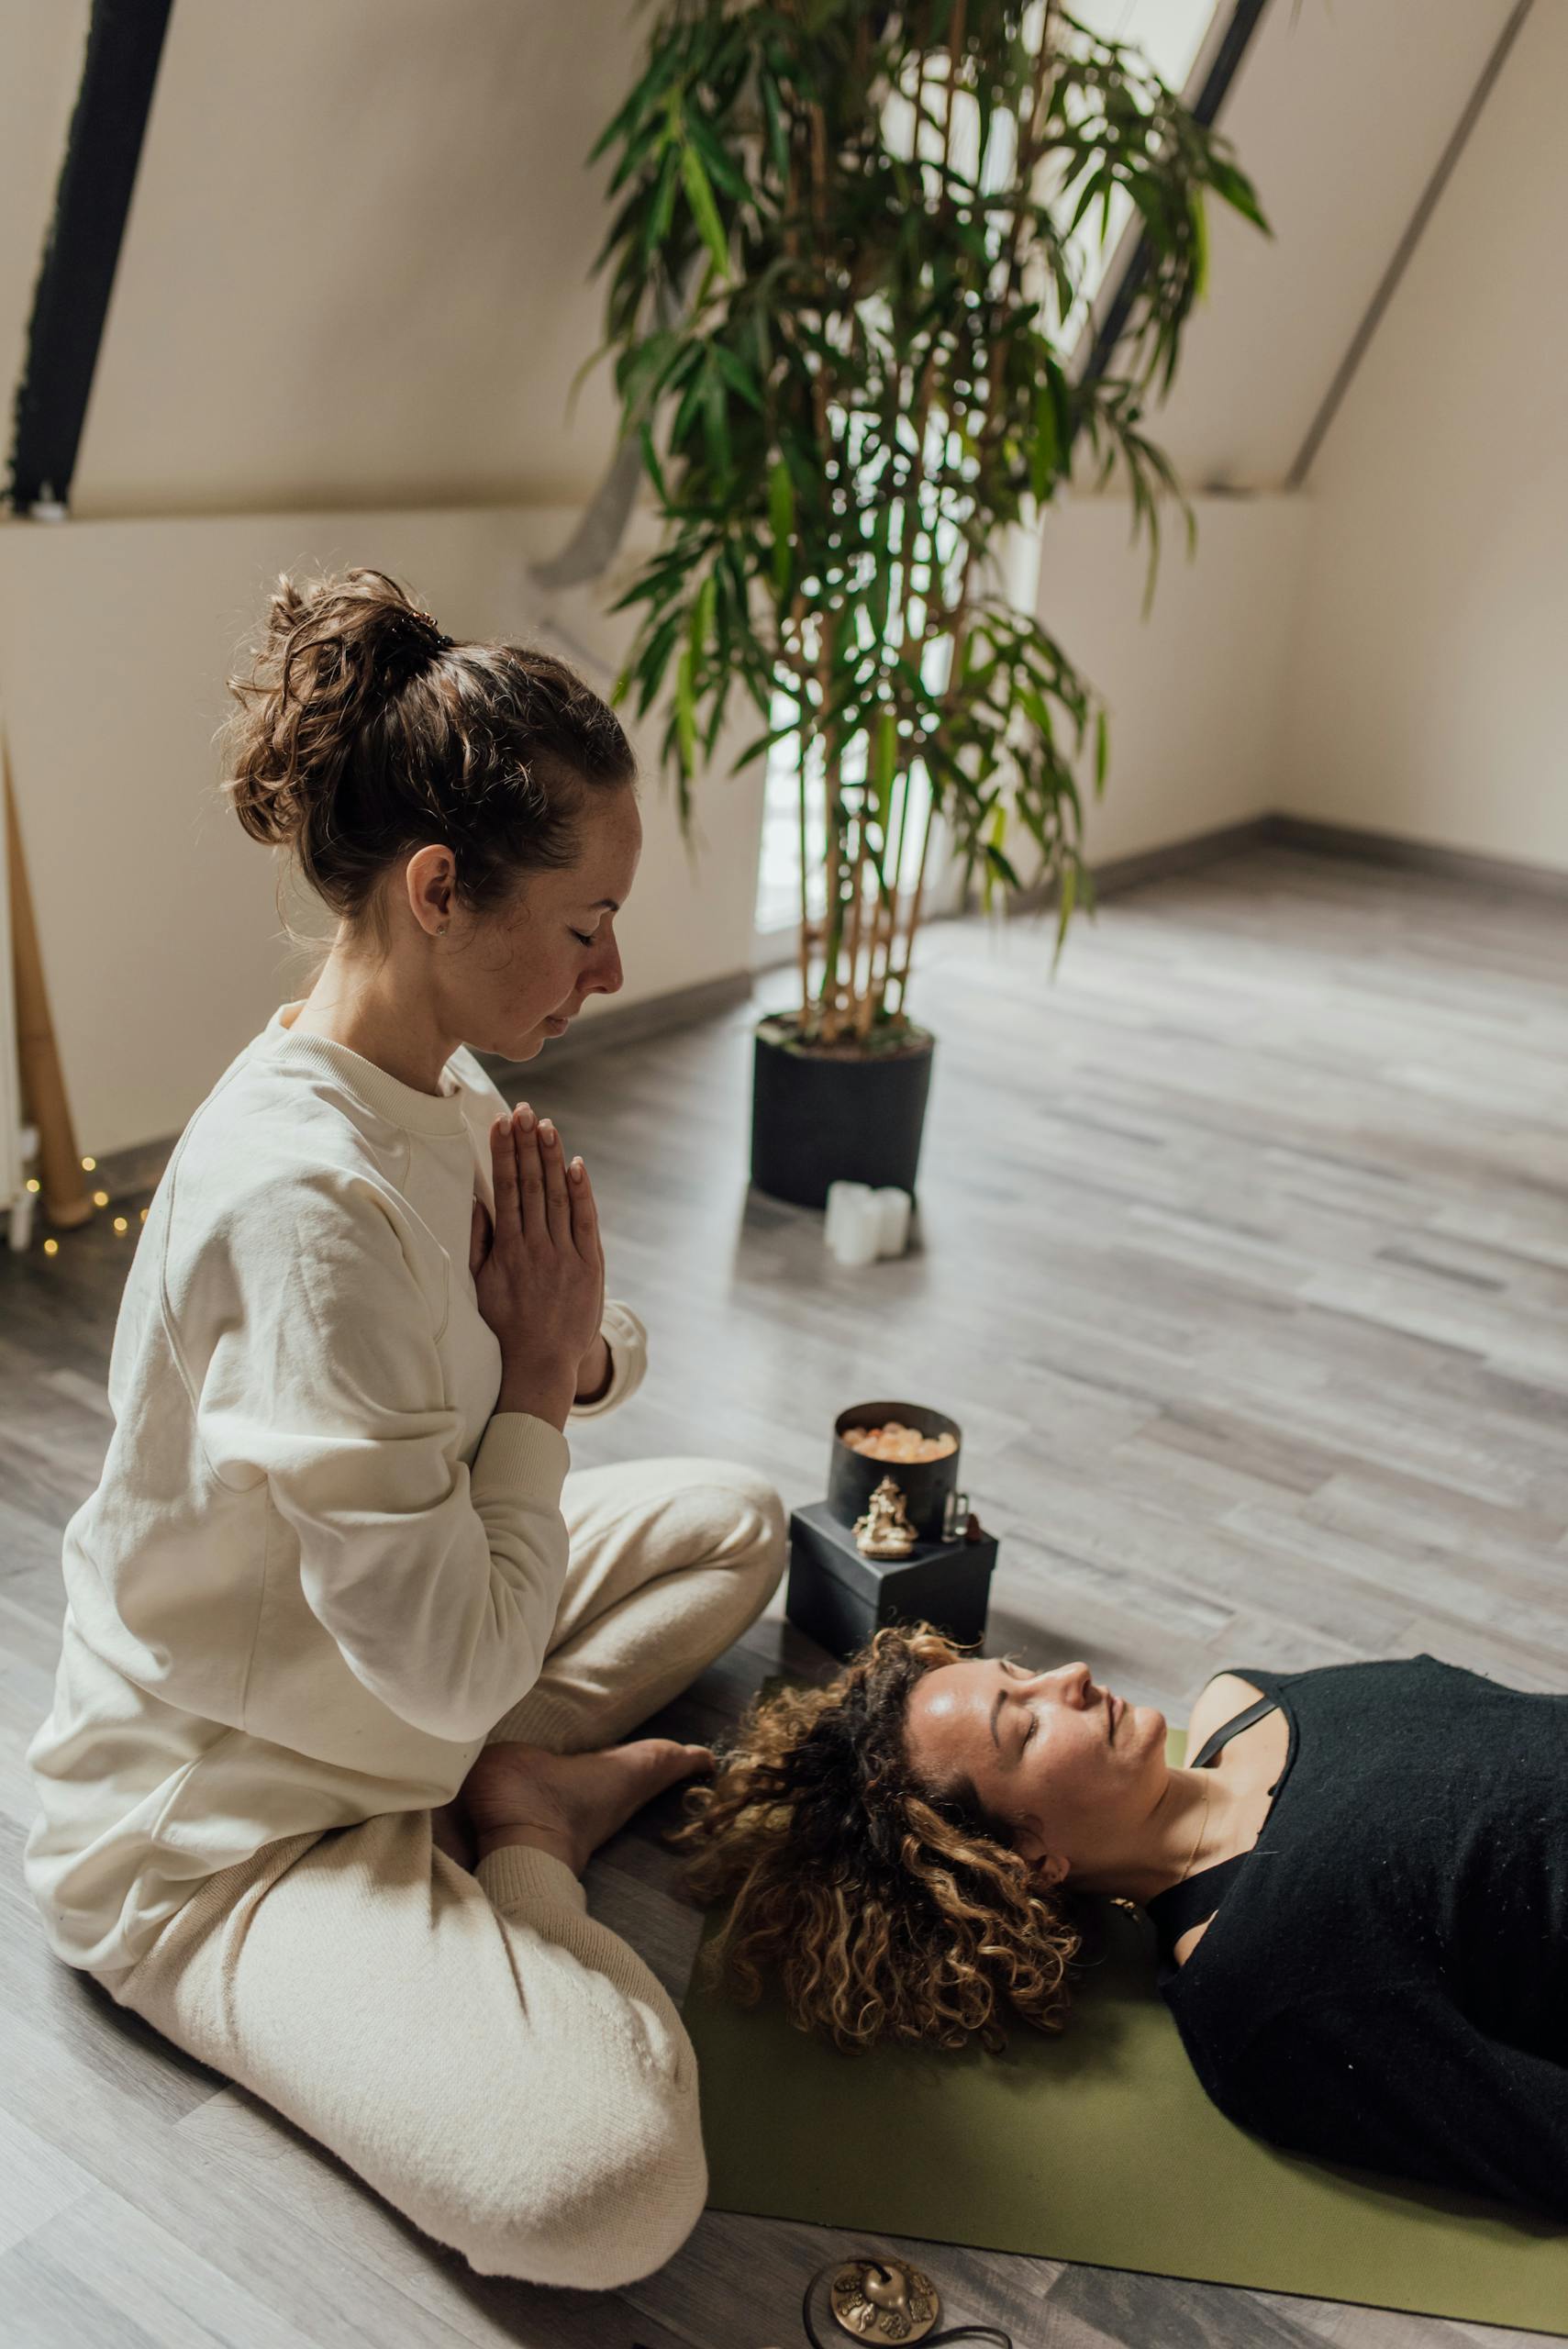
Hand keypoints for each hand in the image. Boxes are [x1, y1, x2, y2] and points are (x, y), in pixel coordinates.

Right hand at [468, 1106, 602, 1379]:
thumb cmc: (502, 1323)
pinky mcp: (590, 1268)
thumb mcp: (479, 1284)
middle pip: (533, 1185)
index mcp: (507, 1249)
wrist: (539, 1363)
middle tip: (526, 1111)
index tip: (502, 1123)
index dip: (504, 1153)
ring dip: (552, 1159)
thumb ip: (477, 1241)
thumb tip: (475, 1200)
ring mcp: (566, 1256)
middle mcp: (537, 1247)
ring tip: (547, 1127)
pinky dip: (582, 1192)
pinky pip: (586, 1222)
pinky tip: (576, 1166)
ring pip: (559, 1197)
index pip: (506, 1190)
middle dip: (528, 1145)